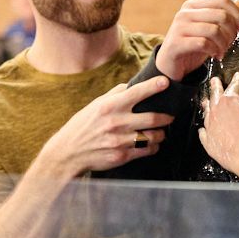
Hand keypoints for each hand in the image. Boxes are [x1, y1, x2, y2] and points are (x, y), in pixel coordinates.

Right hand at [38, 76, 175, 175]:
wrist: (68, 152)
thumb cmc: (83, 126)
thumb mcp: (95, 105)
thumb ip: (115, 94)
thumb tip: (132, 85)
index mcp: (110, 106)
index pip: (137, 92)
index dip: (155, 86)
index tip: (166, 82)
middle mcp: (117, 122)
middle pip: (153, 118)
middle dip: (167, 117)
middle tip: (170, 116)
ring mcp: (120, 140)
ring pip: (153, 136)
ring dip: (161, 134)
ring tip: (160, 132)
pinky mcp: (122, 156)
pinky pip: (147, 150)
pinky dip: (153, 147)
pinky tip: (151, 144)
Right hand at [155, 0, 238, 80]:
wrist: (170, 65)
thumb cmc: (191, 46)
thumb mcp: (208, 29)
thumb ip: (222, 16)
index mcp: (192, 5)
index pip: (222, 0)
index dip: (237, 14)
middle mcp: (184, 13)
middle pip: (221, 15)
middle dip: (231, 32)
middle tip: (230, 43)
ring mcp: (179, 28)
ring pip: (214, 30)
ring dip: (224, 44)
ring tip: (222, 51)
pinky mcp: (176, 43)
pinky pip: (203, 43)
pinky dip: (214, 51)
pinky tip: (215, 56)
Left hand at [198, 73, 238, 181]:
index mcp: (231, 102)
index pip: (233, 86)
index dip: (236, 80)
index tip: (237, 76)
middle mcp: (217, 111)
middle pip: (215, 95)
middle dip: (216, 86)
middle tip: (215, 81)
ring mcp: (210, 126)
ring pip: (206, 112)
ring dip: (207, 105)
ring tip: (206, 101)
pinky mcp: (208, 141)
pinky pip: (203, 132)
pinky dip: (204, 129)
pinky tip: (203, 128)